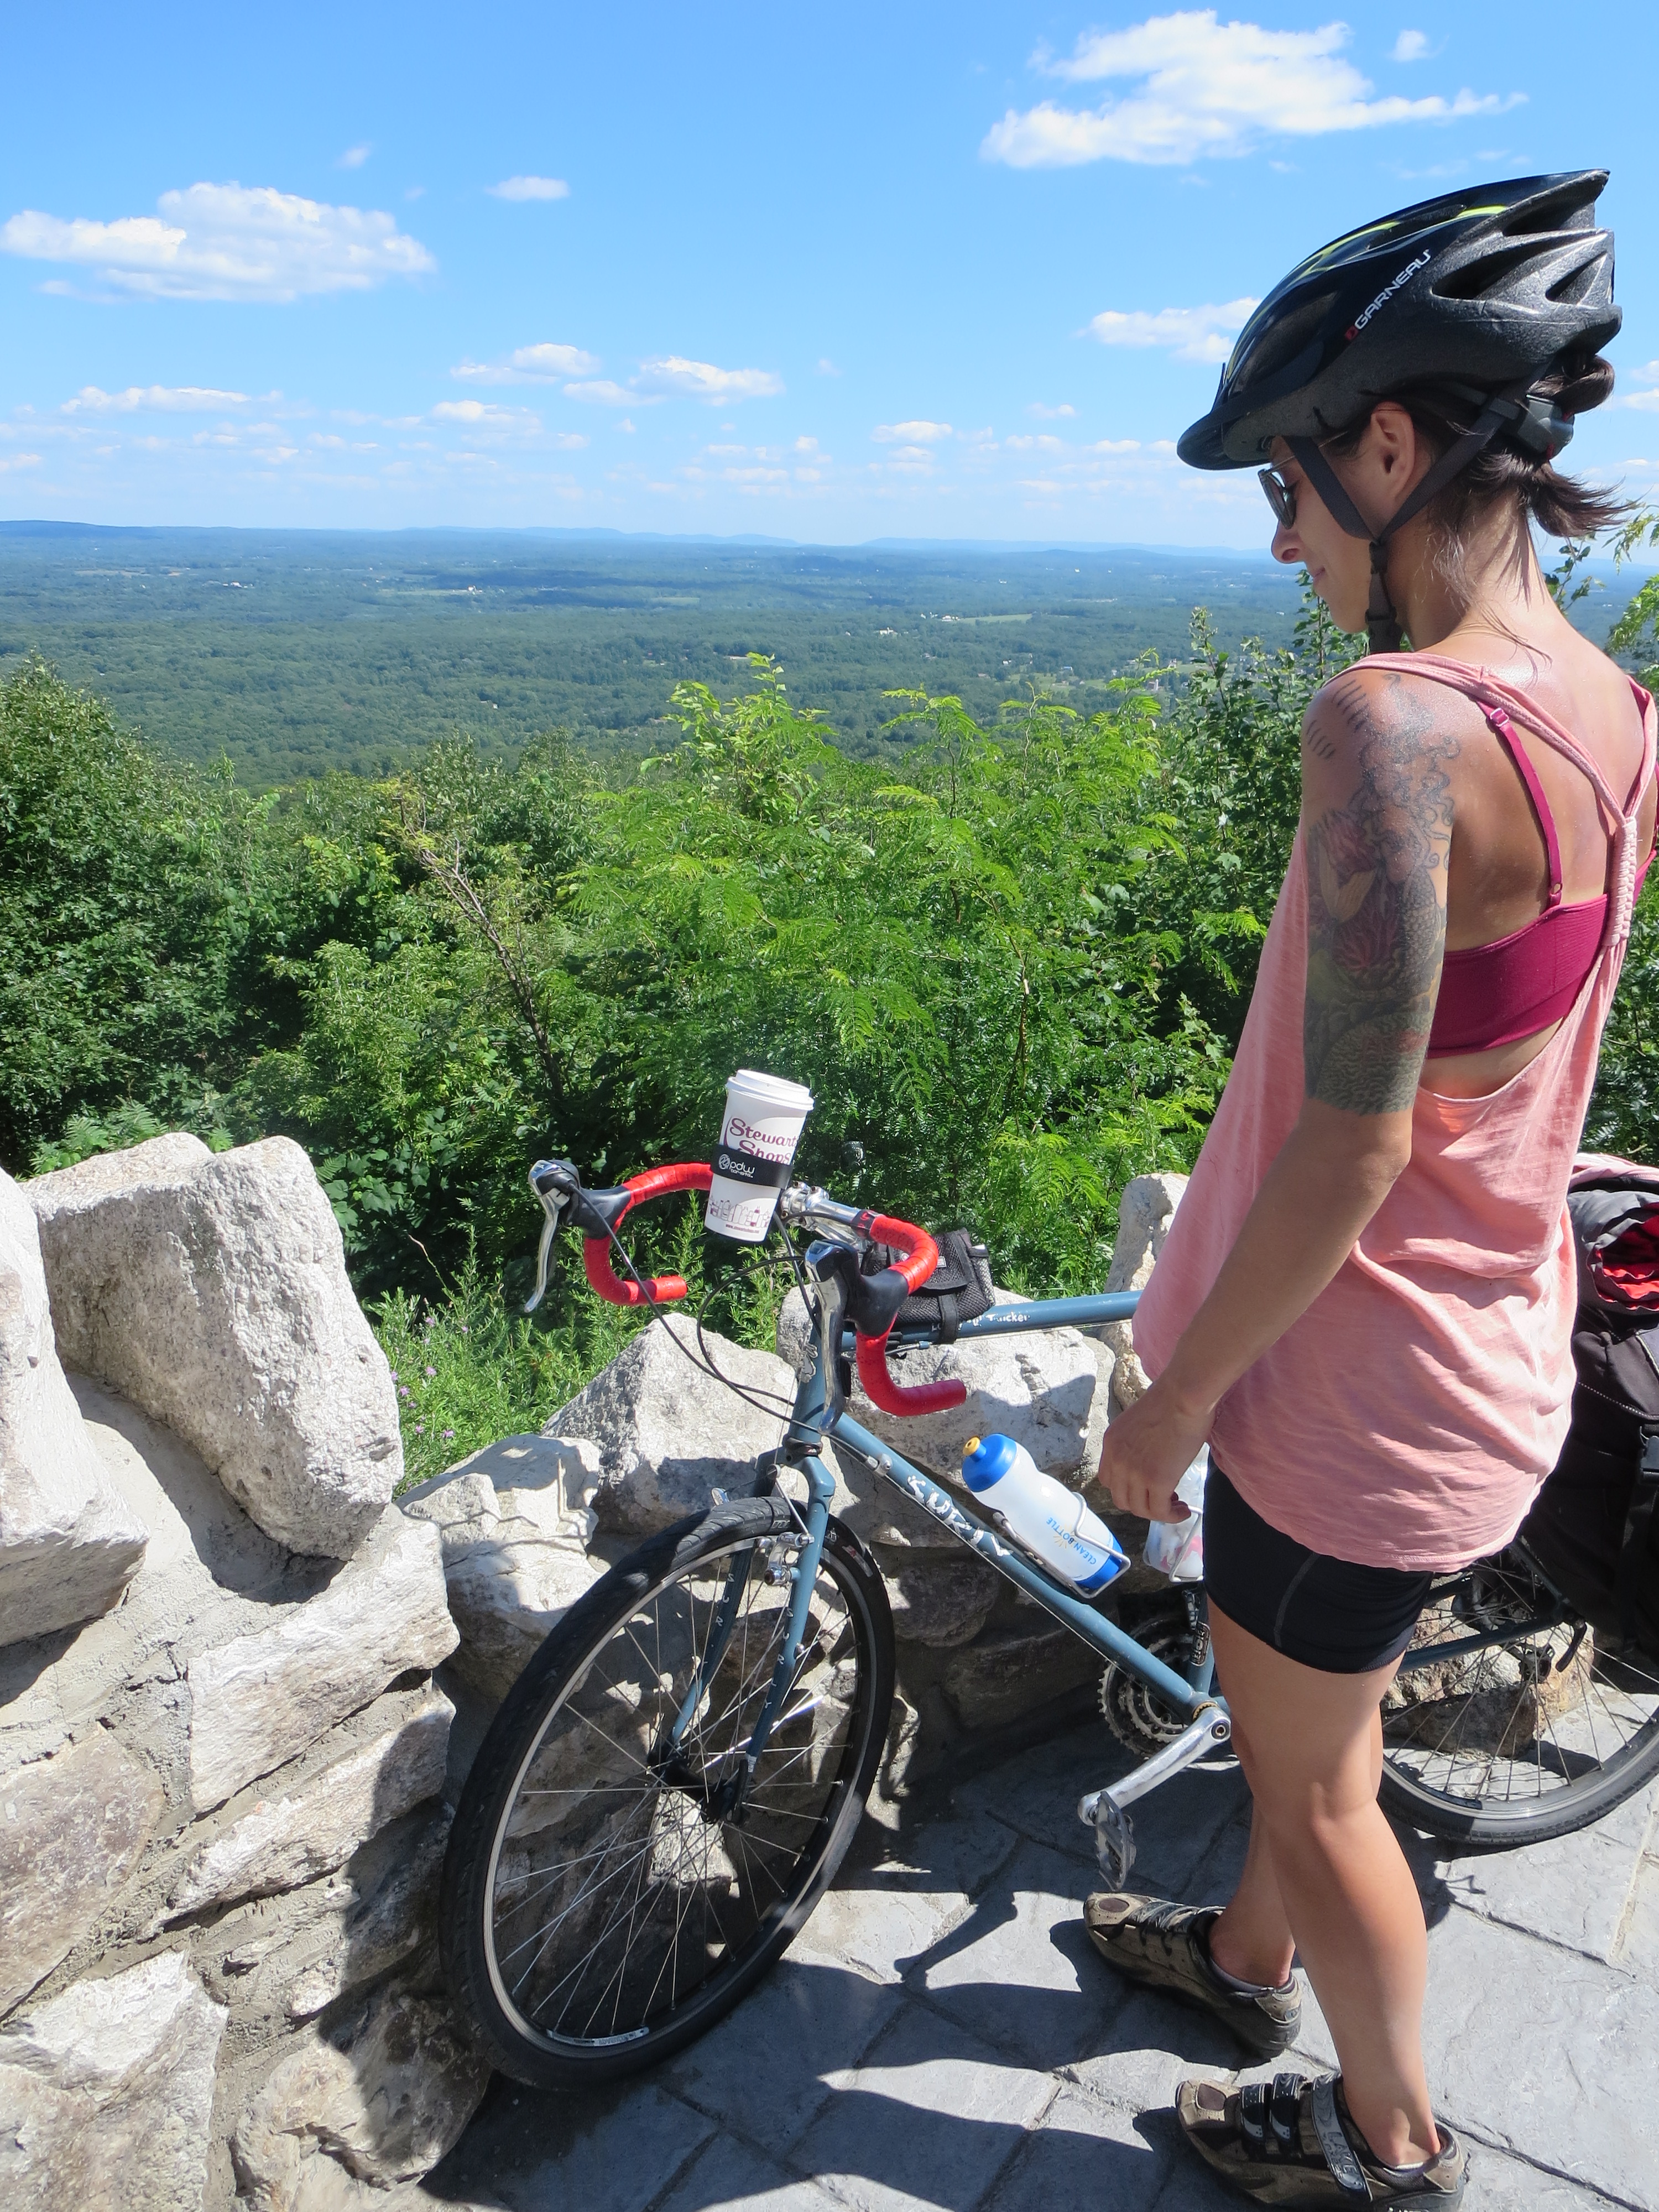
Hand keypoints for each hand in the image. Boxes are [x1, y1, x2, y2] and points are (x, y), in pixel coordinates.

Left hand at [1095, 1373, 1211, 1522]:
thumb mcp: (1139, 1423)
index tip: (1145, 1488)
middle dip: (1141, 1504)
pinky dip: (1172, 1516)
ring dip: (1158, 1513)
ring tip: (1176, 1506)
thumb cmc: (1171, 1401)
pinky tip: (1183, 1510)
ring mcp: (1134, 1472)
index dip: (1127, 1489)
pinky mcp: (1157, 1481)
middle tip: (1162, 1499)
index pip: (1108, 1479)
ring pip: (1139, 1510)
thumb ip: (1137, 1443)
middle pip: (1121, 1499)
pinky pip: (1160, 1512)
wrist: (1184, 1395)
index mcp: (1111, 1443)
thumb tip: (1152, 1456)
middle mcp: (1117, 1460)